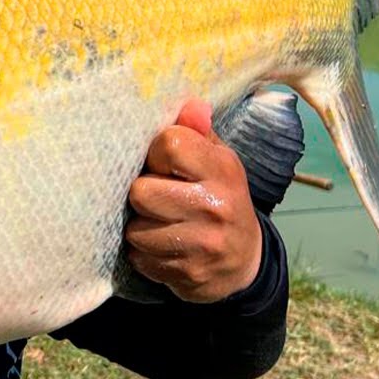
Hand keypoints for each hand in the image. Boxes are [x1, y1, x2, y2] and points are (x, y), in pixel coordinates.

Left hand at [126, 99, 262, 303]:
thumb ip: (197, 132)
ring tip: (161, 224)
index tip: (164, 165)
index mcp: (223, 169)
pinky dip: (144, 254)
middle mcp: (215, 205)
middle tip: (159, 198)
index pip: (169, 144)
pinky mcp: (188, 273)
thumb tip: (189, 105)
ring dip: (141, 228)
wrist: (243, 263)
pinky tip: (164, 248)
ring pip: (135, 229)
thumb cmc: (217, 198)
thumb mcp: (216, 162)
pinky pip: (139, 258)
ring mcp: (203, 243)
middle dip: (143, 195)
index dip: (156, 154)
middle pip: (141, 191)